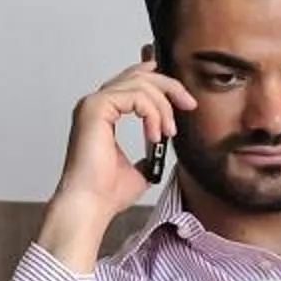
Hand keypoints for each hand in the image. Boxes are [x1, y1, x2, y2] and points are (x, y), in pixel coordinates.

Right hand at [42, 60, 197, 262]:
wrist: (91, 204)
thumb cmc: (106, 192)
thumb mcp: (140, 168)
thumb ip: (149, 152)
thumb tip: (164, 149)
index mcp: (102, 115)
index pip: (131, 82)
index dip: (159, 80)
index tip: (183, 98)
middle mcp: (95, 105)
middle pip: (139, 76)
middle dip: (170, 87)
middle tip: (189, 105)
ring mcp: (93, 104)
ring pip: (140, 84)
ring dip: (163, 106)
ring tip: (168, 131)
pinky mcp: (95, 108)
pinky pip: (136, 96)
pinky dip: (152, 113)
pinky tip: (155, 134)